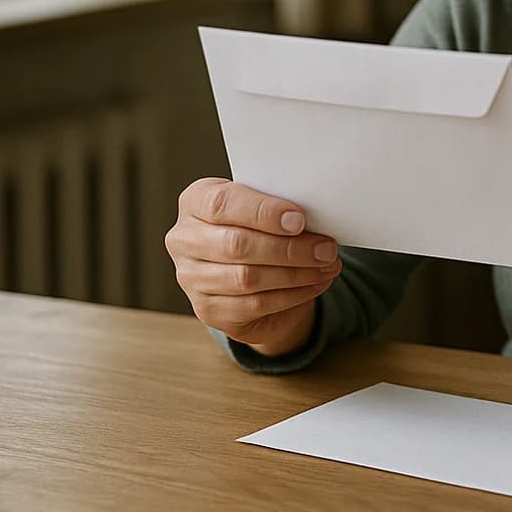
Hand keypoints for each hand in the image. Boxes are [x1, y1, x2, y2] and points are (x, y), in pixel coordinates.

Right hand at [164, 178, 340, 355]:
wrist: (250, 265)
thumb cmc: (260, 225)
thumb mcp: (264, 206)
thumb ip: (278, 206)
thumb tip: (317, 220)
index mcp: (195, 201)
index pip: (222, 203)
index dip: (262, 212)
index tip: (299, 220)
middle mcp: (184, 239)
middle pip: (236, 245)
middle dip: (289, 248)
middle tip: (326, 249)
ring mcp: (190, 278)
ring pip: (246, 278)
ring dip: (296, 274)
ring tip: (327, 266)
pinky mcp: (208, 310)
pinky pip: (253, 305)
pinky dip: (292, 295)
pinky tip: (315, 283)